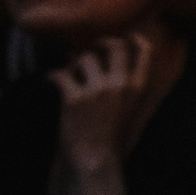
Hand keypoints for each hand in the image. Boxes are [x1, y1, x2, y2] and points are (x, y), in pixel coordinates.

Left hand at [51, 34, 155, 168]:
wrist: (97, 157)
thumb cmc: (112, 135)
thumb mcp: (130, 107)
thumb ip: (127, 86)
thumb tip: (112, 65)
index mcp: (136, 87)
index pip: (144, 51)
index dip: (134, 39)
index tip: (126, 37)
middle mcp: (120, 84)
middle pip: (114, 46)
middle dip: (100, 44)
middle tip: (91, 51)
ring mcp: (97, 90)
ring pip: (85, 58)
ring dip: (74, 63)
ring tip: (70, 74)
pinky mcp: (74, 98)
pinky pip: (60, 75)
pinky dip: (53, 76)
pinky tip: (51, 80)